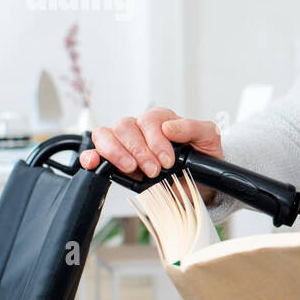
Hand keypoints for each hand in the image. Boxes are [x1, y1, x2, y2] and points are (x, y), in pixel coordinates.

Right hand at [77, 106, 223, 199]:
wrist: (198, 179)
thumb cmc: (202, 155)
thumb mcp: (209, 138)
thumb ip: (194, 128)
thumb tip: (169, 128)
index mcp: (161, 119)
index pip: (149, 120)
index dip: (156, 140)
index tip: (167, 161)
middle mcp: (140, 127)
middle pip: (125, 126)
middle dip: (139, 150)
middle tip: (153, 170)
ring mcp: (125, 142)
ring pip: (106, 134)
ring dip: (116, 152)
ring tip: (131, 168)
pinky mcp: (115, 158)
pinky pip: (95, 151)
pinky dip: (91, 156)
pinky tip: (94, 163)